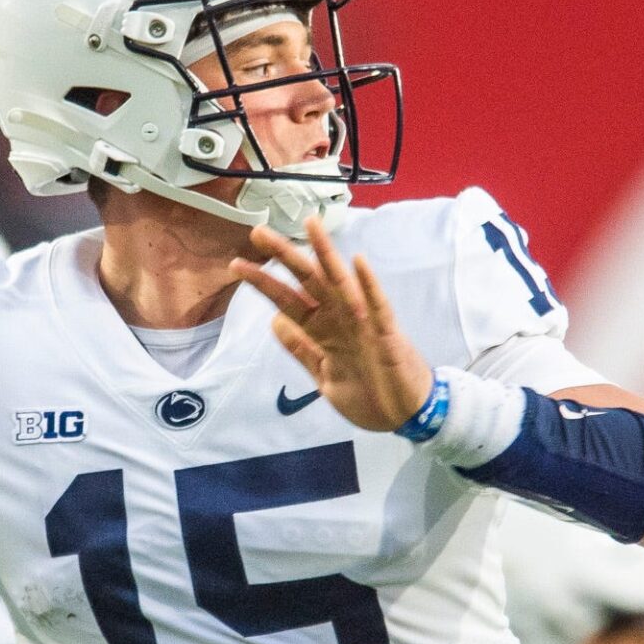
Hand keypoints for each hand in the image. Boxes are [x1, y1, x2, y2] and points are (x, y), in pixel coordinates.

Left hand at [230, 215, 433, 433]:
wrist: (406, 418)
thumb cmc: (370, 395)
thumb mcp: (324, 376)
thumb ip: (302, 350)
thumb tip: (274, 322)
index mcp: (324, 331)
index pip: (289, 301)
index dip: (265, 283)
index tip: (238, 264)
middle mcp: (341, 320)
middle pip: (310, 283)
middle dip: (286, 258)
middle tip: (259, 233)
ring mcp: (365, 325)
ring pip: (342, 284)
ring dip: (326, 255)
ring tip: (311, 226)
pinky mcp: (387, 336)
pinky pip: (378, 308)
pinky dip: (369, 286)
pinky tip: (358, 263)